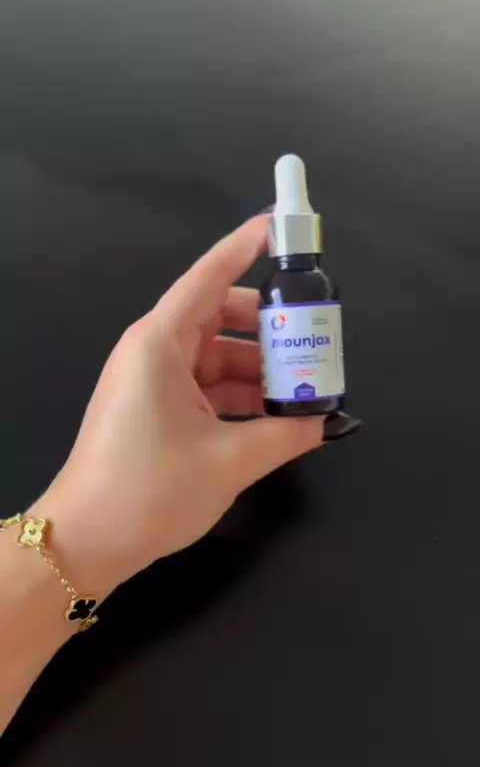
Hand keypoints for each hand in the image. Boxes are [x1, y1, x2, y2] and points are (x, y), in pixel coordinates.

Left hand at [43, 216, 324, 596]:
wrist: (88, 540)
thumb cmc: (150, 490)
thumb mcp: (230, 461)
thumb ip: (286, 435)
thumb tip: (326, 422)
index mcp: (160, 343)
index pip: (209, 277)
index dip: (245, 247)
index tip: (281, 226)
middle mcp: (153, 350)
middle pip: (219, 314)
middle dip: (268, 324)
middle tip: (314, 335)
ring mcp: (152, 379)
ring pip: (216, 353)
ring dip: (258, 366)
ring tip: (303, 385)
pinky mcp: (154, 406)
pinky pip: (205, 383)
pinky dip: (239, 393)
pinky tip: (274, 413)